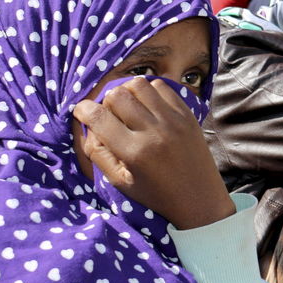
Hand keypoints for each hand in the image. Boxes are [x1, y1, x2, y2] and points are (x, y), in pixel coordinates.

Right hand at [73, 77, 233, 229]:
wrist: (200, 198)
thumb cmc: (156, 194)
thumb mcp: (120, 182)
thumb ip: (98, 153)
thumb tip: (88, 124)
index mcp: (134, 152)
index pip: (98, 117)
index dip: (83, 110)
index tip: (82, 112)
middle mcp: (154, 132)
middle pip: (117, 94)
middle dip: (106, 102)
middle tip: (110, 115)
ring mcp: (174, 120)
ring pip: (139, 84)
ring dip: (127, 93)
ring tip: (129, 108)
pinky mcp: (188, 115)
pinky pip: (162, 87)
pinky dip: (150, 92)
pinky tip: (148, 107)